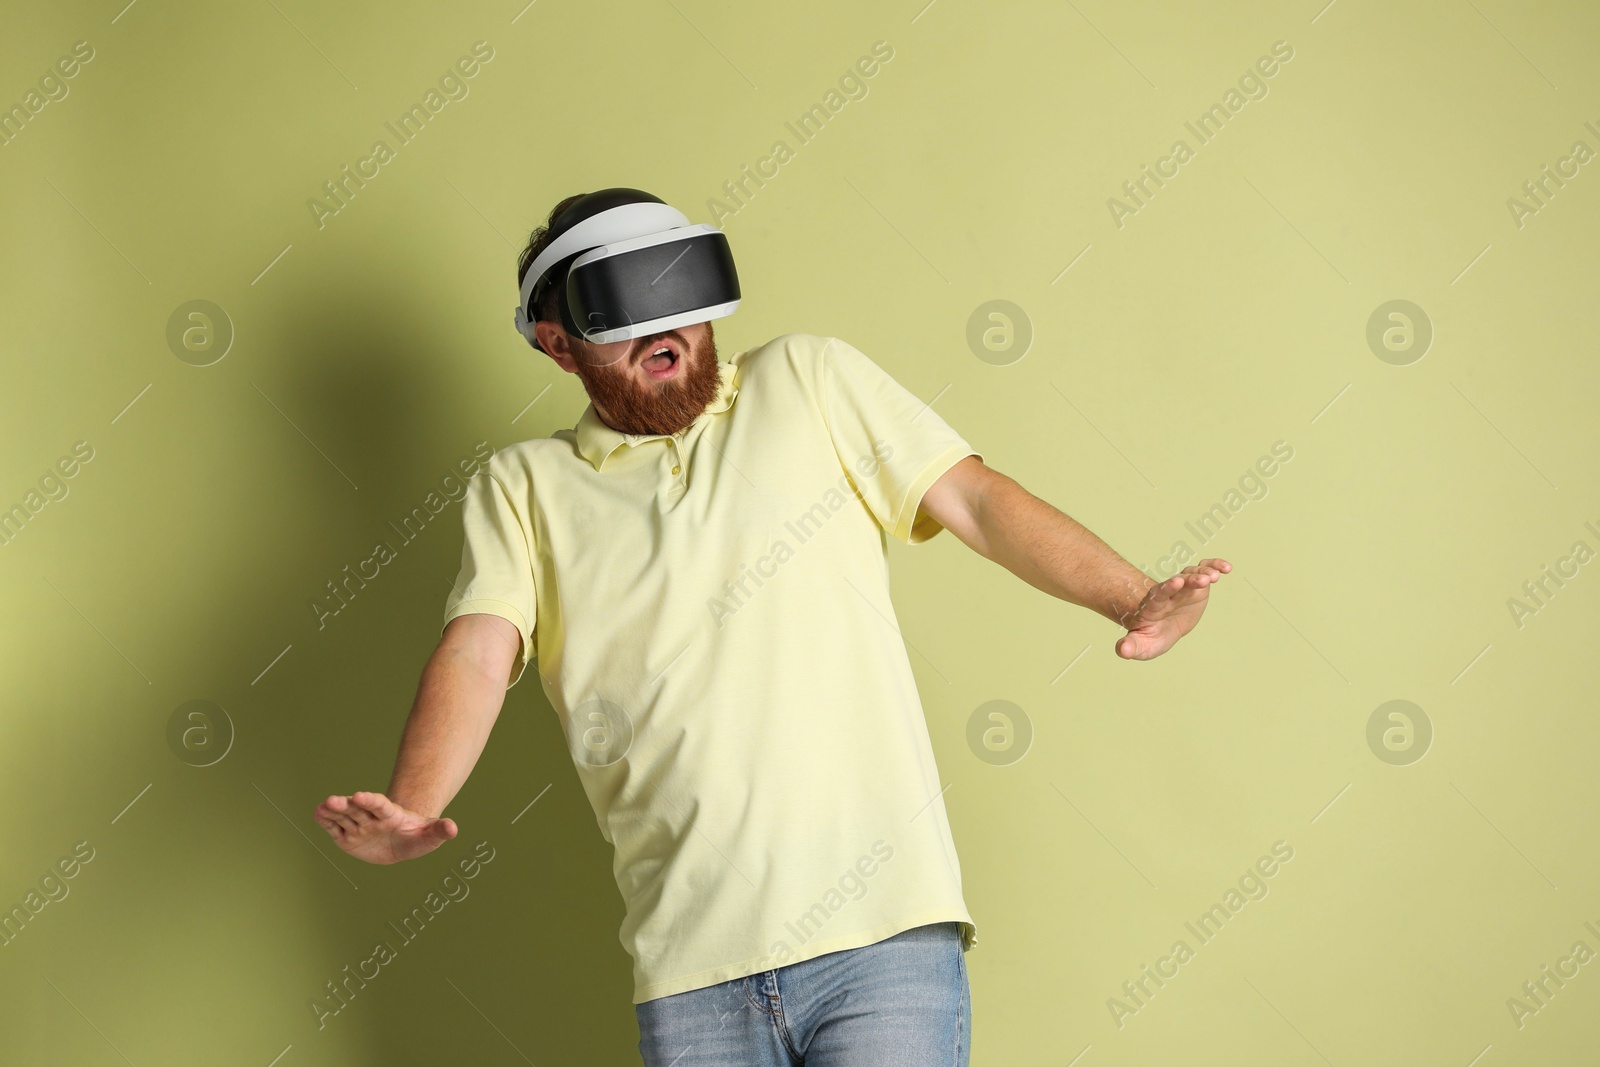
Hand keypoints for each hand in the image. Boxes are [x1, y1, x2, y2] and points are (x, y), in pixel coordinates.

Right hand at [314, 790, 456, 864]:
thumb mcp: (431, 836)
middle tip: (333, 800)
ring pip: (344, 817)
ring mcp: (358, 826)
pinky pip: (335, 829)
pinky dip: (326, 822)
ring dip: (332, 812)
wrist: (402, 842)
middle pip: (358, 809)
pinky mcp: (347, 837)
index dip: (370, 800)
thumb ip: (440, 831)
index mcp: (391, 815)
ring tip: (321, 807)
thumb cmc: (417, 836)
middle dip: (346, 805)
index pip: (380, 805)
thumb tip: (453, 828)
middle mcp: (371, 818)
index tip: (360, 795)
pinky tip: (317, 813)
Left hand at [1115, 558, 1230, 659]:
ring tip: (1215, 577)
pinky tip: (1226, 568)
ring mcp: (1182, 588)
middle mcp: (1168, 593)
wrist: (1159, 626)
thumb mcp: (1140, 645)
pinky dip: (1214, 567)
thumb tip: (1122, 650)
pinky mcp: (1195, 586)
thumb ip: (1131, 646)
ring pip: (1191, 575)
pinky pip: (1204, 571)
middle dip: (1189, 580)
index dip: (1166, 588)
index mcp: (1153, 606)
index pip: (1158, 595)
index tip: (1176, 582)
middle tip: (1202, 580)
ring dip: (1203, 573)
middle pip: (1177, 583)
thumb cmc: (1149, 636)